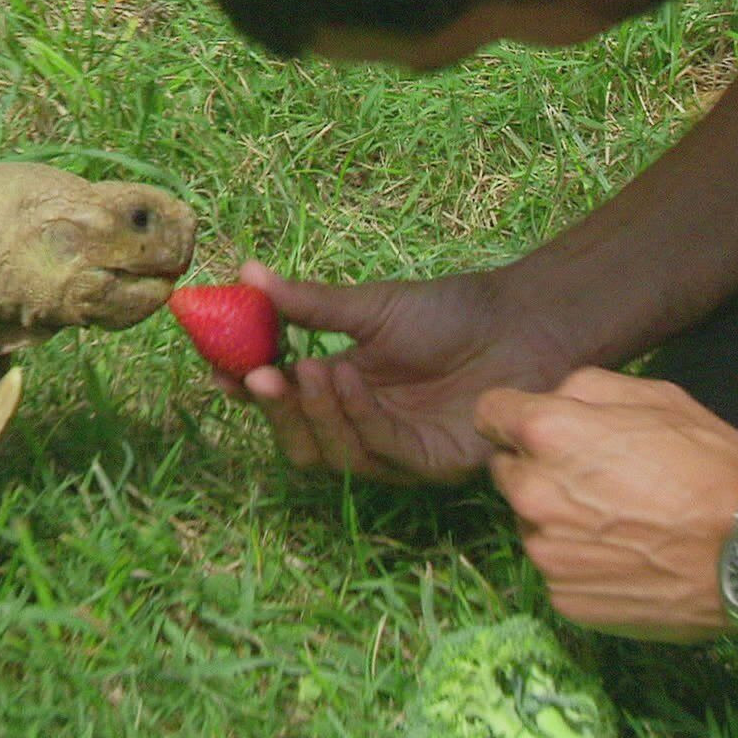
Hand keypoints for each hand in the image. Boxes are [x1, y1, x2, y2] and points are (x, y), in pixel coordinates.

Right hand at [217, 260, 579, 481]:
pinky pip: (377, 450)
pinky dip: (357, 415)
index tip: (217, 369)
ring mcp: (393, 449)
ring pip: (330, 454)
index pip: (281, 401)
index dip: (246, 391)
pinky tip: (351, 378)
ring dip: (315, 413)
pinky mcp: (427, 465)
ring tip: (312, 367)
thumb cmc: (452, 312)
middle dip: (273, 411)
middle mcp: (360, 425)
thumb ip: (310, 303)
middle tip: (258, 375)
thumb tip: (246, 273)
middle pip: (297, 439)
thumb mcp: (371, 305)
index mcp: (340, 386)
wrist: (520, 324)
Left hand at [473, 367, 737, 641]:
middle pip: (509, 472)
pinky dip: (580, 563)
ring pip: (532, 523)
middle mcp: (532, 493)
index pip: (490, 414)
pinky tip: (626, 558)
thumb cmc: (711, 464)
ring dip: (558, 518)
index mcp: (549, 434)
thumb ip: (586, 390)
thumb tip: (551, 399)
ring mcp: (545, 552)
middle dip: (540, 469)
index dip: (515, 417)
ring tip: (620, 523)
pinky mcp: (563, 598)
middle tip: (596, 478)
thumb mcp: (657, 398)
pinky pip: (557, 569)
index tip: (540, 428)